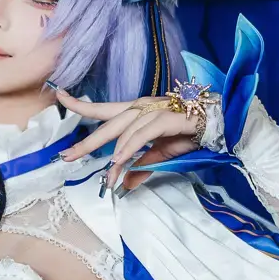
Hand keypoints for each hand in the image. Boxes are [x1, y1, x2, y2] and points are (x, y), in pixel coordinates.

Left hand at [56, 90, 199, 192]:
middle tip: (67, 156)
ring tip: (106, 174)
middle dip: (87, 141)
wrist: (220, 124)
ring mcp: (155, 109)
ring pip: (125, 129)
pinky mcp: (169, 117)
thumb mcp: (161, 154)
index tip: (58, 95)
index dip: (81, 104)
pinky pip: (144, 132)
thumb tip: (125, 183)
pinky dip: (131, 146)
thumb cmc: (190, 134)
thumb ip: (142, 166)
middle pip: (108, 122)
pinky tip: (121, 159)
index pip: (103, 109)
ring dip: (114, 154)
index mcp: (137, 112)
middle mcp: (142, 106)